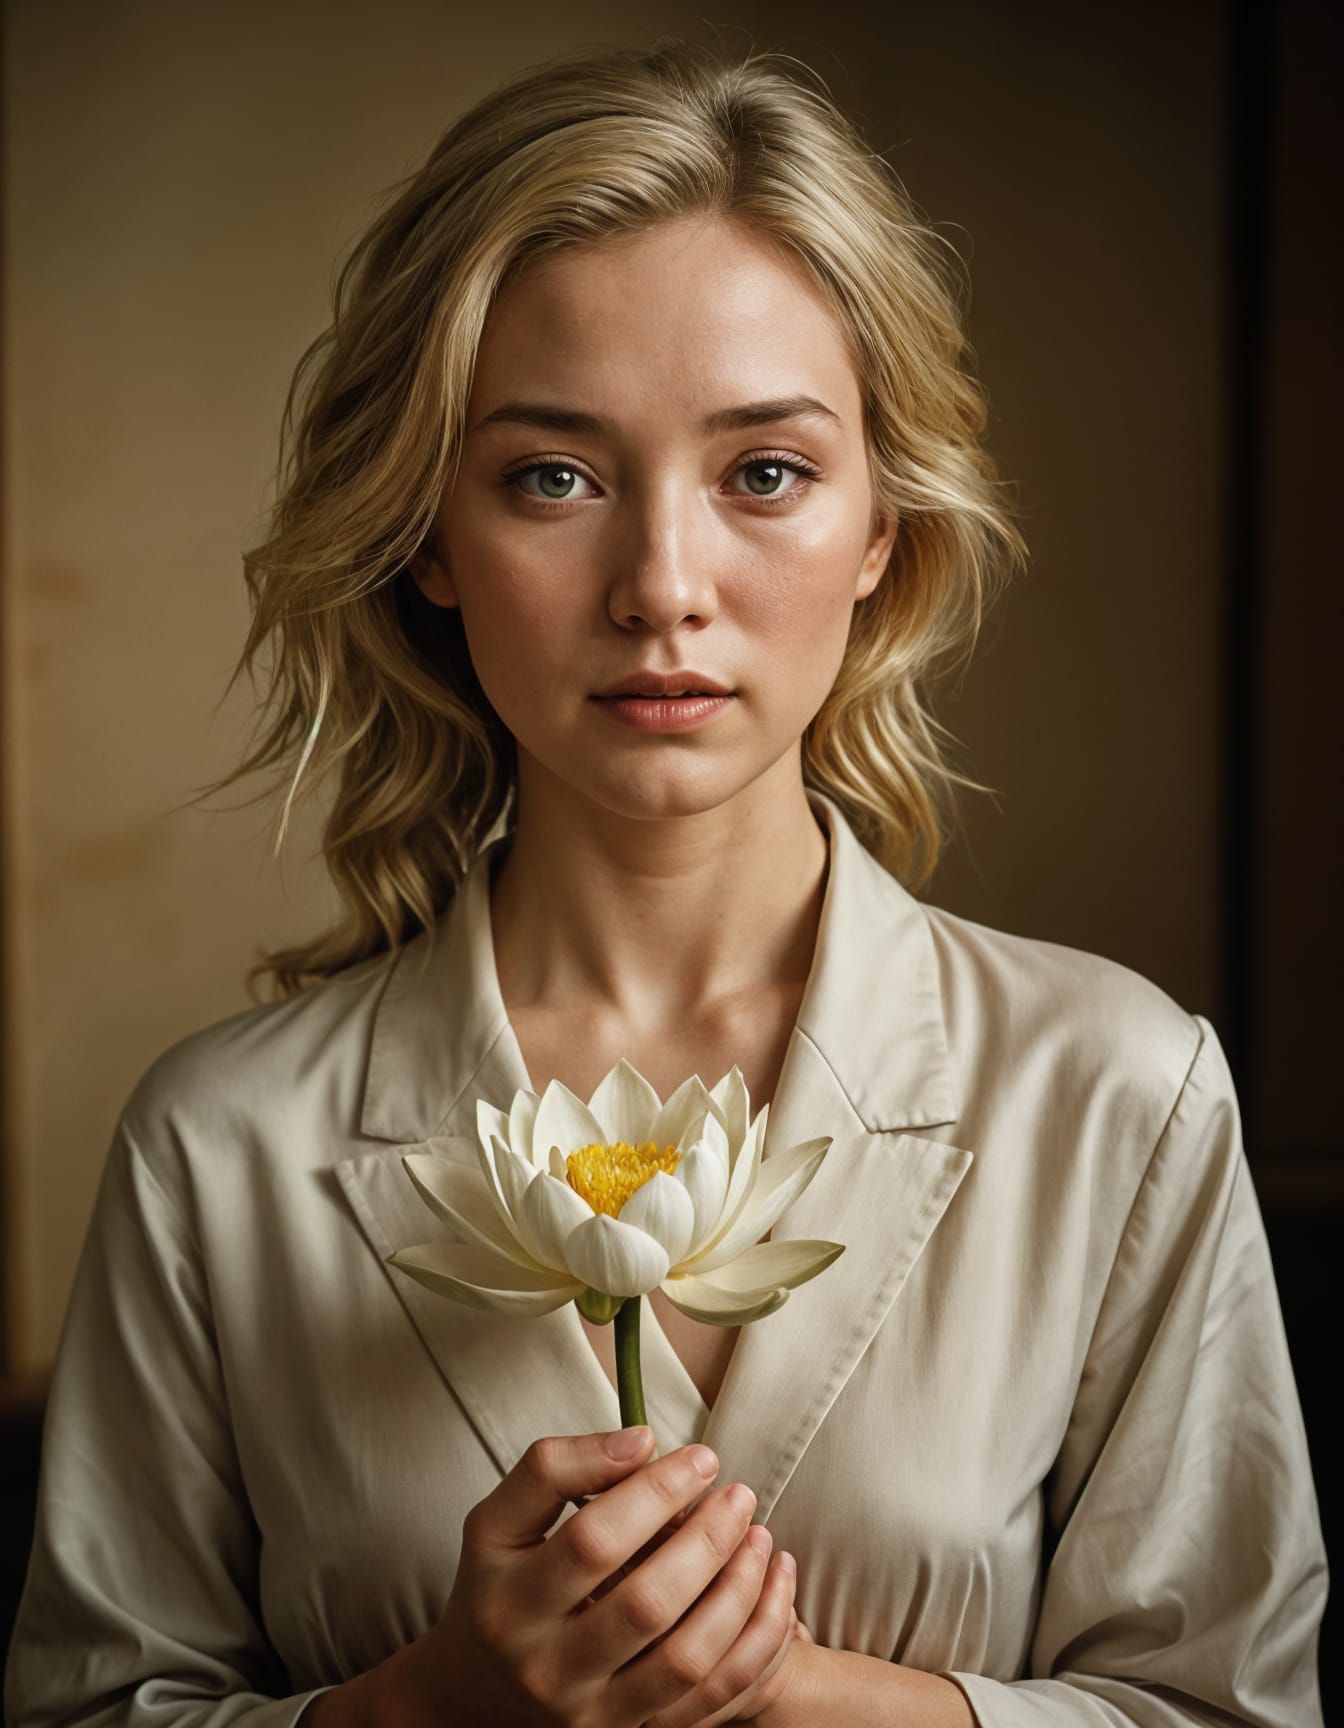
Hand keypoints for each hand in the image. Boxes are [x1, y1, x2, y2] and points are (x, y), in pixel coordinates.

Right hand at [400, 1427, 795, 1726]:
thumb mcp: (497, 1521)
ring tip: (761, 1539)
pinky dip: (753, 1647)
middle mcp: (548, 1667)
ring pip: (685, 1660)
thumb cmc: (494, 1588)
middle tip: (739, 1496)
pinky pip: (710, 1701)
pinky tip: (772, 1597)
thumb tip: (641, 1442)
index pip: (594, 1541)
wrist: (472, 1696)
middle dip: (708, 1540)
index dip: (656, 1492)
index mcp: (511, 1602)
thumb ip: (555, 1468)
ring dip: (738, 1593)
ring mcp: (591, 1713)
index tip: (701, 1458)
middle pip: (646, 1603)